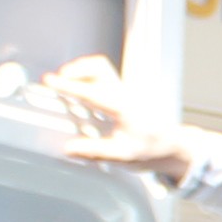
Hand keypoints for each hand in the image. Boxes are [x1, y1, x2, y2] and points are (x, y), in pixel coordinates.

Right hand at [44, 54, 197, 181]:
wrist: (170, 143)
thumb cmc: (149, 147)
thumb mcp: (121, 154)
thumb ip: (94, 151)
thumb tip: (69, 148)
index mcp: (125, 106)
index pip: (92, 91)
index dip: (68, 85)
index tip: (50, 80)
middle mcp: (126, 92)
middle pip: (99, 66)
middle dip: (76, 68)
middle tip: (57, 80)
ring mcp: (126, 88)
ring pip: (100, 67)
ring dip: (80, 71)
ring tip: (64, 83)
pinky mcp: (123, 89)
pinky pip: (102, 75)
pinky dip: (86, 76)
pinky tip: (77, 89)